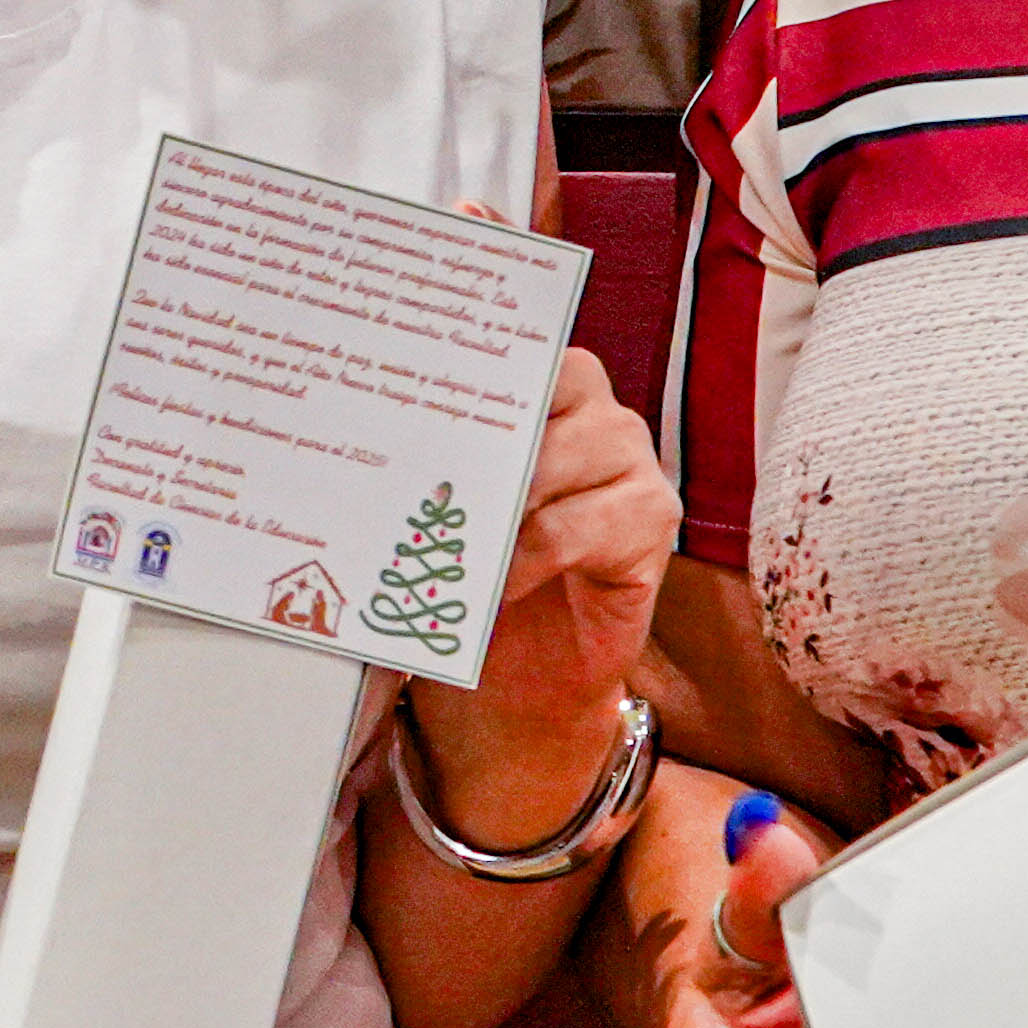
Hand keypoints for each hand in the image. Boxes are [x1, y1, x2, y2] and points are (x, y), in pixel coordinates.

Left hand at [406, 345, 676, 824]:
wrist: (538, 668)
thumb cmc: (489, 569)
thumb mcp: (459, 508)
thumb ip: (442, 464)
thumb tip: (375, 435)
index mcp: (558, 390)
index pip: (514, 360)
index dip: (464, 376)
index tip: (406, 395)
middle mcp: (603, 415)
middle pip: (537, 404)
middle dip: (472, 448)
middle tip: (417, 484)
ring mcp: (634, 466)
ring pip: (549, 465)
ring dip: (490, 509)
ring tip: (444, 543)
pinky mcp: (652, 523)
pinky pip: (568, 532)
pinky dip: (518, 563)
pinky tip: (488, 589)